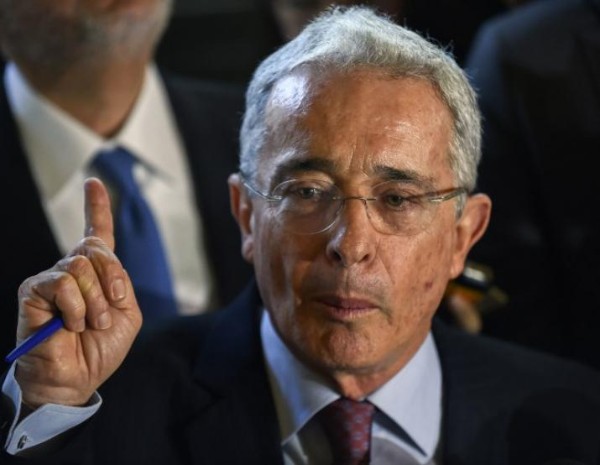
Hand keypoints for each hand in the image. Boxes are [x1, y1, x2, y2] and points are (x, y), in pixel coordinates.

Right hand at [14, 178, 141, 407]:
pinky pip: (63, 282)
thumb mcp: (127, 314)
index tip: (94, 183)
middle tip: (109, 311)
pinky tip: (70, 324)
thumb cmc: (100, 348)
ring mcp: (52, 278)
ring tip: (90, 323)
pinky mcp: (33, 290)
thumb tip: (98, 262)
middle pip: (95, 247)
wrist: (77, 377)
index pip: (97, 233)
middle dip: (111, 278)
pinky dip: (75, 307)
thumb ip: (121, 283)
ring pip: (80, 264)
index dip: (97, 207)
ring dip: (95, 300)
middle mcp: (72, 270)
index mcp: (97, 274)